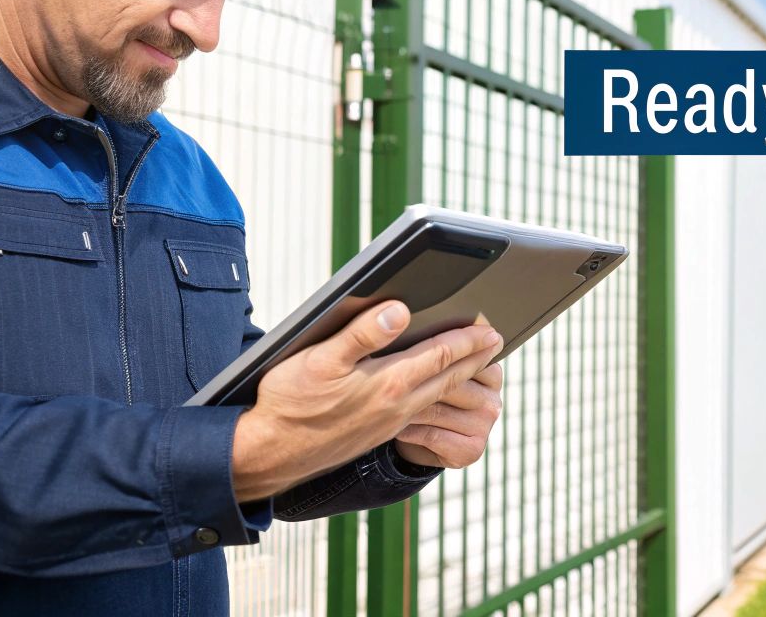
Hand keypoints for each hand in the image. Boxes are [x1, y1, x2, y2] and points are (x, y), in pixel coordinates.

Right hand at [231, 300, 501, 500]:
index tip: (491, 329)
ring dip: (460, 379)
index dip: (468, 341)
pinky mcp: (376, 434)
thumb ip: (362, 334)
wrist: (269, 455)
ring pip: (436, 396)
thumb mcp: (319, 360)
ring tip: (476, 365)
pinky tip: (433, 392)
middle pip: (447, 378)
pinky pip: (421, 412)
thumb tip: (400, 310)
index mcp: (387, 384)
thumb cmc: (288, 403)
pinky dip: (437, 397)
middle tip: (497, 344)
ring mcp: (388, 424)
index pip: (441, 356)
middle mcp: (396, 407)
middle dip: (475, 359)